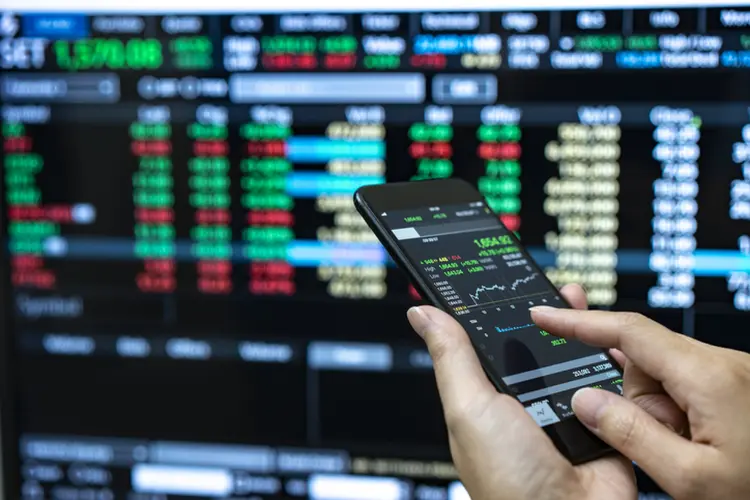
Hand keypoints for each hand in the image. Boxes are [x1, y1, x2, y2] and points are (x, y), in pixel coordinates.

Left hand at [406, 284, 636, 499]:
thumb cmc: (508, 480)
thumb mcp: (470, 408)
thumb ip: (452, 358)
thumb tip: (422, 314)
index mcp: (491, 396)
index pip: (490, 339)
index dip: (496, 309)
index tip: (501, 277)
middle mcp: (528, 400)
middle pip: (538, 344)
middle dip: (545, 313)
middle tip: (550, 285)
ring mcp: (567, 408)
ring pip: (576, 356)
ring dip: (581, 329)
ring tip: (577, 299)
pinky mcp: (603, 419)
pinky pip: (611, 381)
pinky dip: (614, 361)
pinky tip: (612, 337)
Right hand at [531, 305, 749, 499]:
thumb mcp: (691, 479)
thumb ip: (631, 435)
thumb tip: (586, 401)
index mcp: (709, 376)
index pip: (630, 331)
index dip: (580, 323)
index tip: (544, 315)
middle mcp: (721, 363)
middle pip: (643, 361)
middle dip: (638, 402)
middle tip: (665, 447)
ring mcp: (729, 373)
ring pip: (661, 378)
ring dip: (660, 414)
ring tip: (690, 452)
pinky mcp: (733, 385)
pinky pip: (682, 388)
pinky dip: (675, 415)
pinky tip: (694, 443)